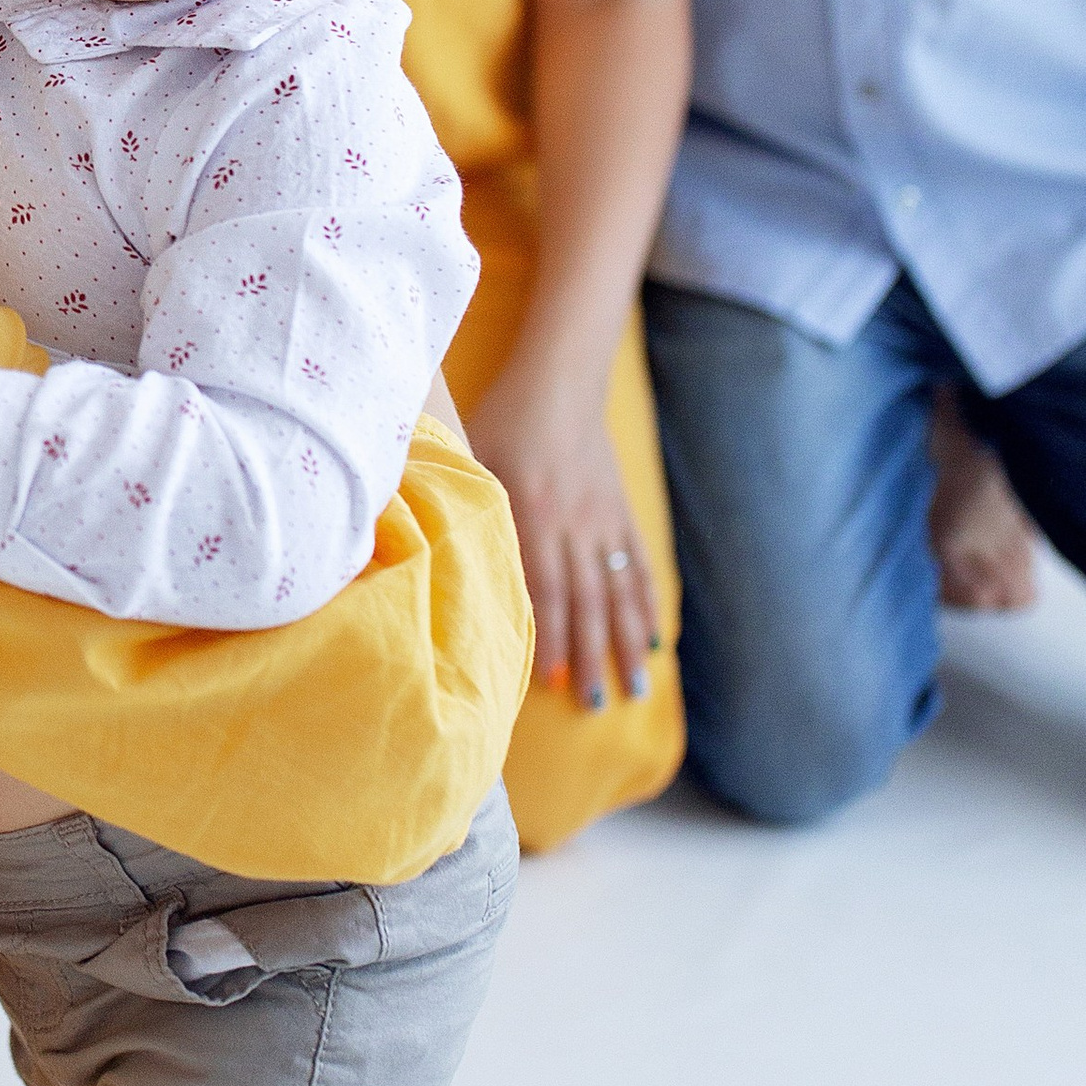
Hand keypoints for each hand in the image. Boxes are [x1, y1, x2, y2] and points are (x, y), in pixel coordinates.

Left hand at [460, 364, 656, 715]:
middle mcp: (573, 522)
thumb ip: (462, 506)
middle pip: (585, 600)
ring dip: (624, 642)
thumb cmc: (502, 418)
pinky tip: (651, 640)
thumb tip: (433, 551)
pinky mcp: (621, 512)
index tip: (548, 681)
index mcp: (531, 510)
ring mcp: (603, 520)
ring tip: (633, 689)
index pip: (542, 586)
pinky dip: (645, 606)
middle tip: (594, 705)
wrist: (559, 379)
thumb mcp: (472, 455)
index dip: (548, 636)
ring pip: (617, 591)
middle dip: (590, 655)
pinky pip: (637, 567)